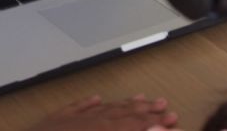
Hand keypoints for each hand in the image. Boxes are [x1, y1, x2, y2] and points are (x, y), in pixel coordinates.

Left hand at [27, 94, 180, 130]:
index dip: (156, 122)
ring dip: (122, 104)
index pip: (137, 124)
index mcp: (105, 130)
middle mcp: (90, 121)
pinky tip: (96, 98)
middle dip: (146, 110)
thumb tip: (156, 129)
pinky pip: (76, 107)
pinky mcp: (54, 120)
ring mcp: (71, 119)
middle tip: (164, 105)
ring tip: (138, 98)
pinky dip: (88, 103)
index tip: (172, 120)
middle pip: (124, 113)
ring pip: (103, 107)